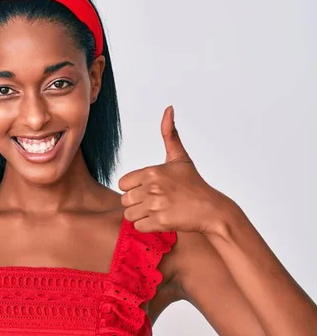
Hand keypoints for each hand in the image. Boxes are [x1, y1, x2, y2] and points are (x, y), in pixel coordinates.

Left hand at [118, 106, 230, 234]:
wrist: (212, 209)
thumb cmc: (193, 184)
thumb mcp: (180, 158)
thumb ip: (169, 134)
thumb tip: (169, 108)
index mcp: (152, 171)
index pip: (123, 183)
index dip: (133, 188)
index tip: (148, 189)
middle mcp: (152, 187)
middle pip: (125, 200)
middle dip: (136, 203)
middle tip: (153, 202)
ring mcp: (156, 206)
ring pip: (129, 215)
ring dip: (140, 216)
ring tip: (156, 212)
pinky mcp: (160, 223)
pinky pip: (138, 227)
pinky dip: (147, 227)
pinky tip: (159, 221)